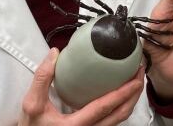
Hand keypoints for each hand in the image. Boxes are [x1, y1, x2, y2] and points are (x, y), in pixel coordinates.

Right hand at [18, 48, 144, 125]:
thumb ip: (42, 78)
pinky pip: (112, 119)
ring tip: (135, 81)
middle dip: (134, 95)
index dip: (122, 93)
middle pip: (120, 115)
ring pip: (119, 119)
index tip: (135, 79)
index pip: (104, 107)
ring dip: (129, 100)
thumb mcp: (31, 104)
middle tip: (140, 76)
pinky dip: (121, 105)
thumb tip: (54, 53)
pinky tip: (120, 92)